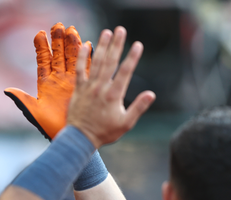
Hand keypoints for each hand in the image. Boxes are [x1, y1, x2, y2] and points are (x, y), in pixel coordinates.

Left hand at [4, 22, 91, 139]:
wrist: (69, 136)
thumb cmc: (49, 127)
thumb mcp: (34, 112)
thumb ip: (22, 100)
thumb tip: (7, 90)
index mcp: (45, 83)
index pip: (43, 61)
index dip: (41, 47)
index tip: (39, 34)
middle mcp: (59, 79)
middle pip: (58, 55)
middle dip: (58, 40)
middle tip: (57, 25)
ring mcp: (72, 81)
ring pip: (72, 58)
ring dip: (72, 44)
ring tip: (71, 30)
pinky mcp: (84, 85)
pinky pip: (86, 68)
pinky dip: (87, 57)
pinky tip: (88, 44)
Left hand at [67, 26, 155, 148]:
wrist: (81, 138)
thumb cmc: (105, 132)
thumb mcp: (126, 124)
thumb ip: (138, 108)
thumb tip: (152, 94)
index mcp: (114, 95)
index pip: (125, 72)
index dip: (132, 57)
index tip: (138, 44)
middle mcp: (101, 88)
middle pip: (110, 62)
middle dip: (116, 45)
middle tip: (121, 30)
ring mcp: (89, 87)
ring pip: (96, 62)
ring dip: (101, 46)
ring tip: (107, 32)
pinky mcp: (78, 89)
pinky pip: (79, 70)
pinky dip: (81, 57)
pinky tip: (85, 45)